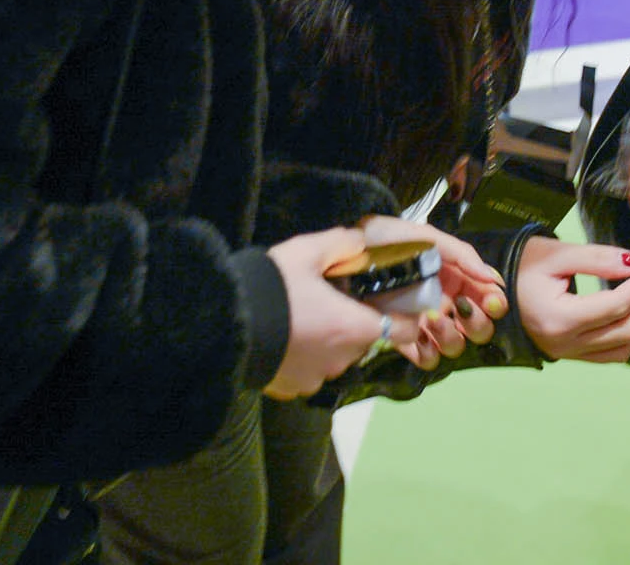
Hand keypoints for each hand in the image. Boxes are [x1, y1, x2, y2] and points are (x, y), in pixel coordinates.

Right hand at [262, 228, 422, 399]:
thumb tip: (360, 240)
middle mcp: (343, 359)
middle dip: (354, 321)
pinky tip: (286, 337)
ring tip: (303, 317)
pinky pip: (309, 371)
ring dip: (329, 340)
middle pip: (365, 340)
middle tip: (333, 299)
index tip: (391, 302)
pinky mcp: (292, 389)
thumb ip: (341, 243)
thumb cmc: (274, 287)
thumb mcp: (307, 251)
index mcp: (355, 327)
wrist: (224, 323)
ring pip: (336, 356)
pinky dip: (305, 357)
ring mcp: (317, 379)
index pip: (405, 331)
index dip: (405, 317)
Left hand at [357, 215, 506, 359]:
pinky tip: (417, 334)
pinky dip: (425, 350)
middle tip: (462, 309)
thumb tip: (492, 278)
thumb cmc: (388, 239)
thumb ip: (461, 253)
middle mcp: (444, 303)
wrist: (347, 251)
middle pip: (477, 328)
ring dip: (449, 336)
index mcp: (454, 278)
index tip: (490, 300)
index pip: (486, 297)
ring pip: (453, 345)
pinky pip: (425, 357)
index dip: (494, 302)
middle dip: (477, 322)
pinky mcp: (402, 339)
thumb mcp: (426, 236)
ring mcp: (424, 324)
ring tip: (432, 318)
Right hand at [513, 237, 629, 362]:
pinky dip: (629, 334)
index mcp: (559, 318)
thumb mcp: (558, 254)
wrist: (492, 288)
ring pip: (623, 347)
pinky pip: (611, 354)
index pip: (617, 305)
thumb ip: (600, 259)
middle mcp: (565, 344)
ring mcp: (568, 354)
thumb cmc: (520, 266)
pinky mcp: (570, 355)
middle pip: (626, 328)